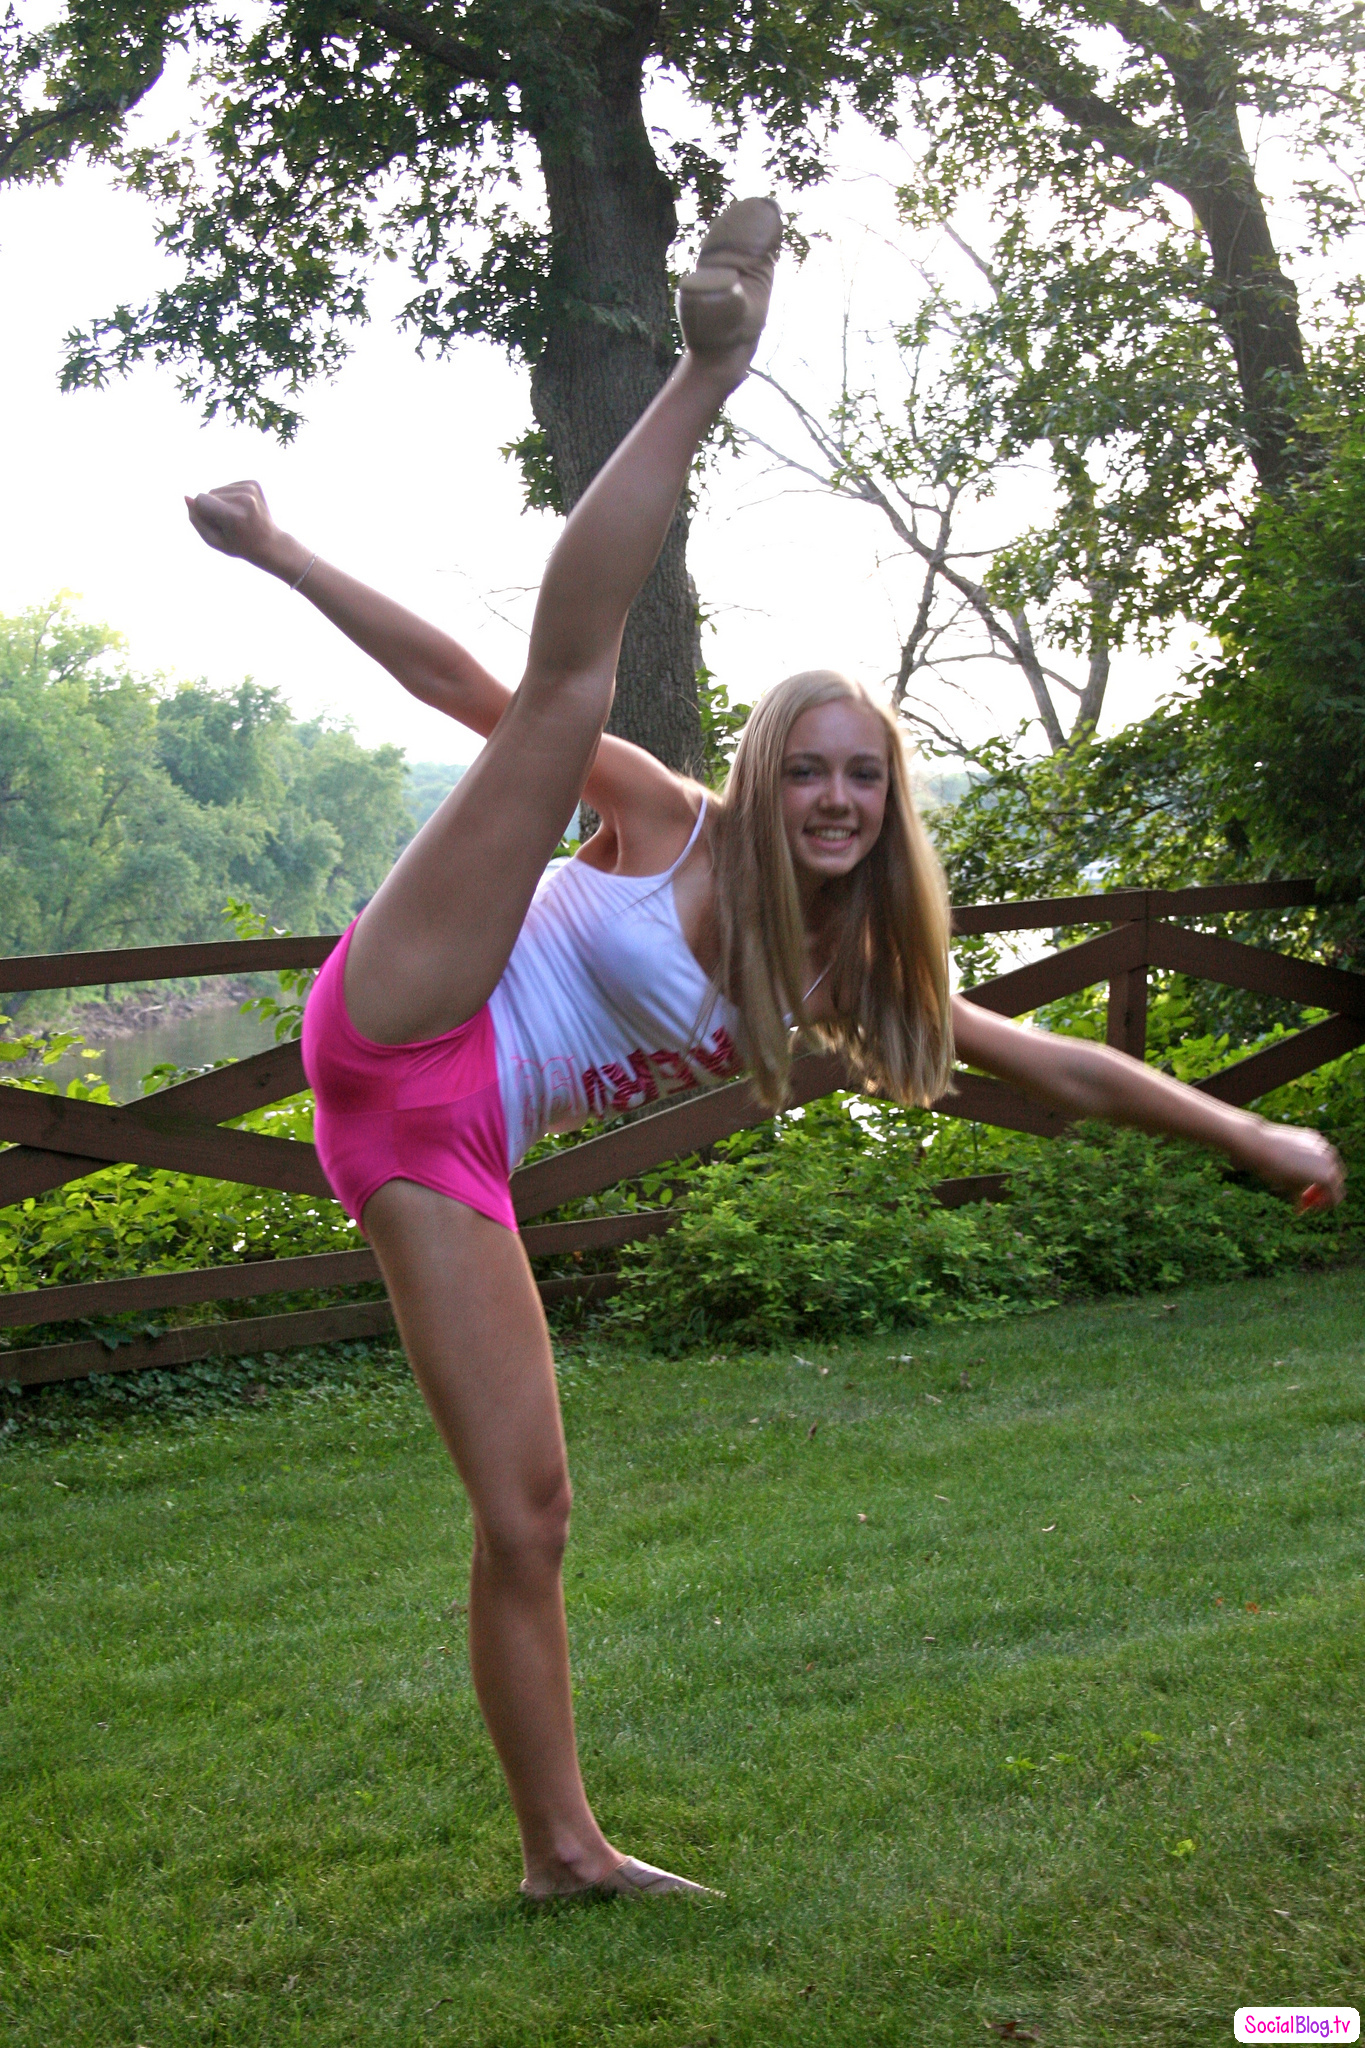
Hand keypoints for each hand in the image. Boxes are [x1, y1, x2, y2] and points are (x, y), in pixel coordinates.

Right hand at [185, 479, 303, 579]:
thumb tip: (186, 497)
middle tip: (232, 524)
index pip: (200, 499)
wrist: (269, 543)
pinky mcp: (254, 483)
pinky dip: (231, 496)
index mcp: (234, 515)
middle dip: (213, 508)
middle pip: (209, 493)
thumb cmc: (238, 545)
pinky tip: (243, 509)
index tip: (220, 525)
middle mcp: (244, 498)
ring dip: (222, 502)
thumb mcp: (213, 540)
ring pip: (218, 489)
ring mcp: (251, 489)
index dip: (203, 513)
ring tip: (238, 517)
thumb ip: (196, 520)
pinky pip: (229, 486)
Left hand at [1237, 1120, 1344, 1209]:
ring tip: (1301, 1175)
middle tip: (1310, 1193)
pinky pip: (1319, 1150)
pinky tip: (1297, 1158)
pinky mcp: (1314, 1136)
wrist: (1261, 1146)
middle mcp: (1330, 1161)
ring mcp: (1323, 1146)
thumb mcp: (1289, 1189)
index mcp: (1327, 1177)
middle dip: (1326, 1188)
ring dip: (1321, 1172)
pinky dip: (1314, 1157)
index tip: (1314, 1207)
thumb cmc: (1275, 1171)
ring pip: (1329, 1163)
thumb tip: (1299, 1210)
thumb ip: (1299, 1200)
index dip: (1326, 1204)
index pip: (1336, 1196)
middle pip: (1336, 1179)